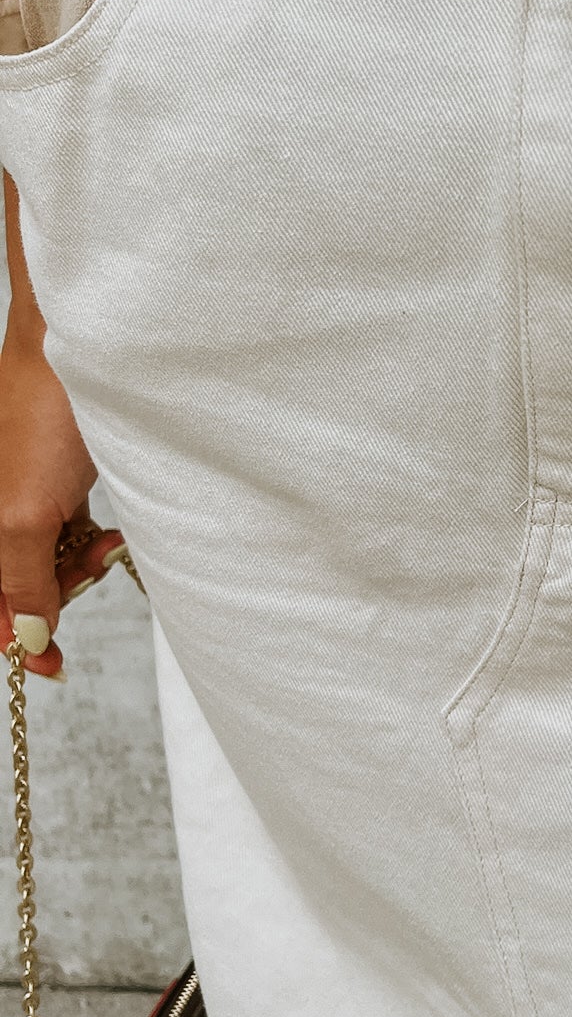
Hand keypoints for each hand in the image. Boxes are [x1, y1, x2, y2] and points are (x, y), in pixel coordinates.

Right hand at [0, 330, 124, 679]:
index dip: (15, 639)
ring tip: (108, 541)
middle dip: (55, 592)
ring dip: (80, 566)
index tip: (52, 666)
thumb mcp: (23, 514)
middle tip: (92, 566)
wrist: (84, 350)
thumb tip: (26, 637)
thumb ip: (20, 581)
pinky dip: (92, 542)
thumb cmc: (45, 418)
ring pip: (49, 561)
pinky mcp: (58, 479)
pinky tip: (111, 531)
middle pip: (18, 585)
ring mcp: (23, 494)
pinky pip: (70, 533)